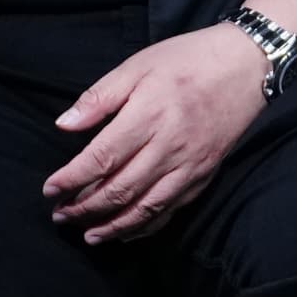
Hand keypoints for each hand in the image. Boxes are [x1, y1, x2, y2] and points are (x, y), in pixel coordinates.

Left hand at [44, 24, 273, 243]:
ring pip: (146, 208)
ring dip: (113, 226)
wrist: (246, 65)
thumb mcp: (137, 65)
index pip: (101, 159)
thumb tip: (64, 125)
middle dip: (85, 209)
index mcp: (149, 115)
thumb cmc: (187, 60)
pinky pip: (171, 210)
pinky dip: (146, 226)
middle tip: (61, 216)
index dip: (72, 179)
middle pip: (121, 189)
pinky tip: (126, 232)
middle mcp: (170, 147)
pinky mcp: (204, 175)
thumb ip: (99, 98)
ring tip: (89, 235)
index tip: (50, 190)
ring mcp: (190, 166)